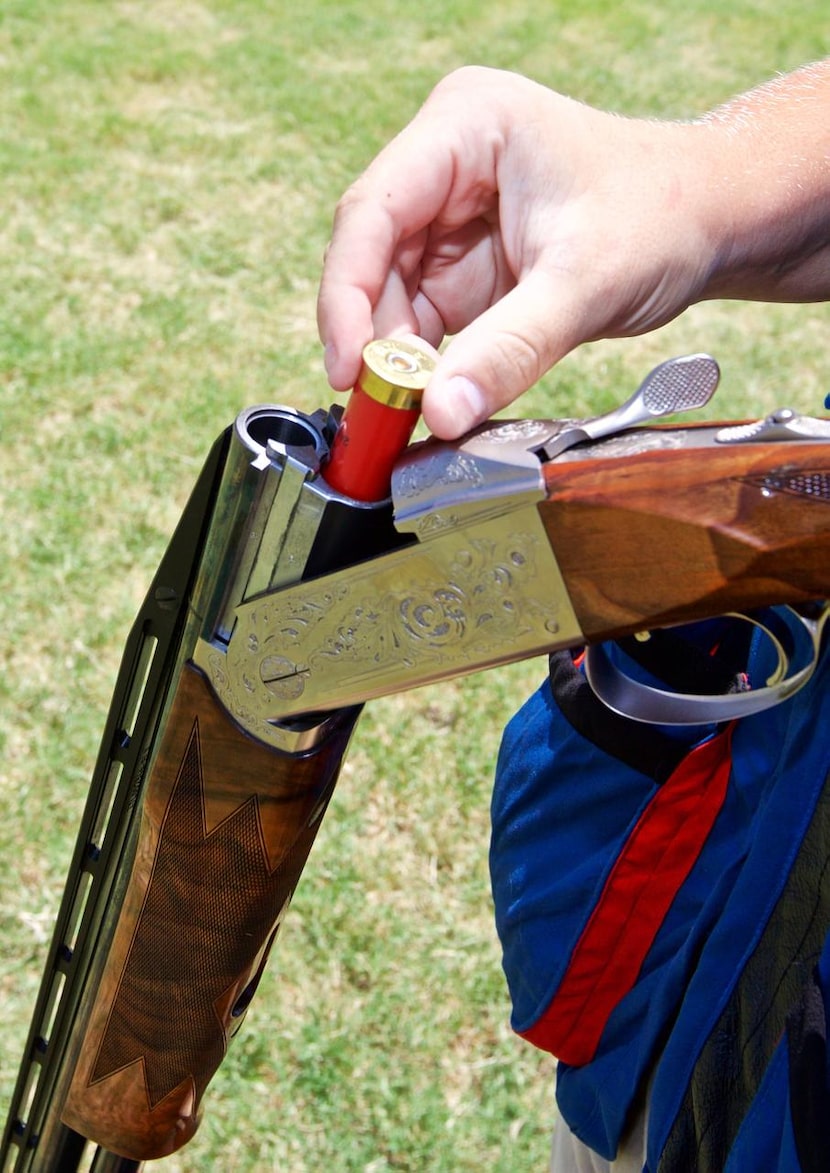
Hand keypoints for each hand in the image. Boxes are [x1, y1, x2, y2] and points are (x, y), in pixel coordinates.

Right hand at [318, 63, 829, 438]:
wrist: (713, 221)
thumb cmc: (662, 216)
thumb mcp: (584, 284)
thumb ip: (508, 350)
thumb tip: (438, 416)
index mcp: (467, 125)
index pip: (373, 210)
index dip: (348, 295)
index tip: (350, 370)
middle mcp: (446, 163)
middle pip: (372, 257)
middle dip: (374, 338)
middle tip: (379, 411)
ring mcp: (451, 215)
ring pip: (391, 296)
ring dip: (397, 360)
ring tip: (409, 414)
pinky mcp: (465, 263)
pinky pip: (424, 320)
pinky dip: (424, 366)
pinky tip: (432, 400)